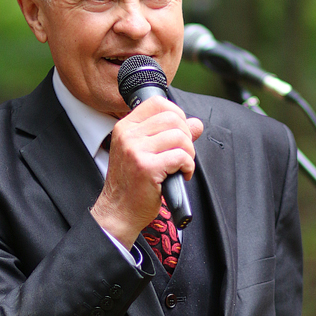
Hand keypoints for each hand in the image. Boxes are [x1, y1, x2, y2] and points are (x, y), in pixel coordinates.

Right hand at [90, 97, 203, 249]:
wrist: (119, 211)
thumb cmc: (132, 185)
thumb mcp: (145, 153)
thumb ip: (169, 135)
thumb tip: (196, 123)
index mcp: (125, 127)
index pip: (157, 103)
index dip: (176, 114)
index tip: (179, 133)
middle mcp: (128, 136)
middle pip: (173, 118)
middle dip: (186, 136)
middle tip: (183, 154)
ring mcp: (136, 151)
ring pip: (180, 136)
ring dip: (189, 153)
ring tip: (182, 166)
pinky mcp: (146, 168)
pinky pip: (181, 156)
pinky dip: (188, 166)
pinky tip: (182, 175)